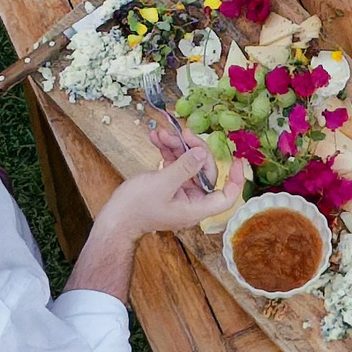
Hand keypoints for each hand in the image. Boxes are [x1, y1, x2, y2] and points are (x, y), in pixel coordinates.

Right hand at [69, 138, 223, 297]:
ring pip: (187, 164)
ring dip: (176, 146)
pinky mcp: (167, 186)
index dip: (235, 179)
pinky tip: (156, 138)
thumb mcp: (162, 184)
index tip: (237, 160)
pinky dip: (167, 152)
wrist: (114, 219)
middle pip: (204, 172)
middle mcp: (191, 201)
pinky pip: (174, 165)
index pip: (226, 196)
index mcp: (196, 208)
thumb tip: (202, 153)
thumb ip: (185, 168)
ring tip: (161, 133)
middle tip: (183, 132)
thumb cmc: (136, 208)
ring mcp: (179, 193)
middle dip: (193, 149)